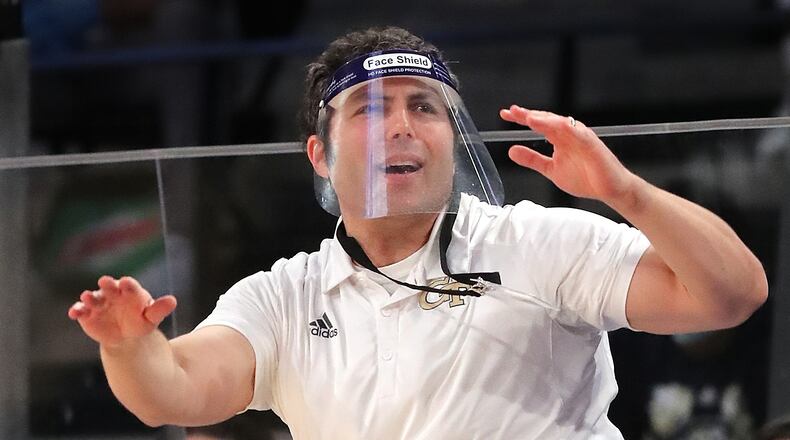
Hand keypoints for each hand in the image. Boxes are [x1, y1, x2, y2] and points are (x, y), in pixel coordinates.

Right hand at [68, 276, 176, 347]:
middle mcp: (113, 293)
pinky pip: (80, 310)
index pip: (130, 285)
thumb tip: (173, 301)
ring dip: (89, 297)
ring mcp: (99, 302)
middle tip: (106, 282)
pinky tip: (74, 313)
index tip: (127, 283)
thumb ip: (159, 310)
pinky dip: (77, 310)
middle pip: (110, 286)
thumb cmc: (140, 322)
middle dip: (108, 284)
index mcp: (130, 291)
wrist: (125, 337)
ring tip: (87, 297)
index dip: (128, 285)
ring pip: (93, 297)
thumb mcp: (151, 318)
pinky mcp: (87, 313)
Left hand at [499, 105, 636, 203]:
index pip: (538, 124)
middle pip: (547, 119)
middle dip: (529, 114)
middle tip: (512, 111)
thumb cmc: (586, 178)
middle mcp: (569, 134)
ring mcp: (581, 137)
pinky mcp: (593, 144)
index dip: (522, 118)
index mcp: (559, 138)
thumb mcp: (551, 169)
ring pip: (561, 123)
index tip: (506, 115)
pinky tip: (556, 125)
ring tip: (529, 118)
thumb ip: (533, 159)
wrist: (610, 190)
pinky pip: (580, 133)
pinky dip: (568, 128)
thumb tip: (512, 151)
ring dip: (545, 119)